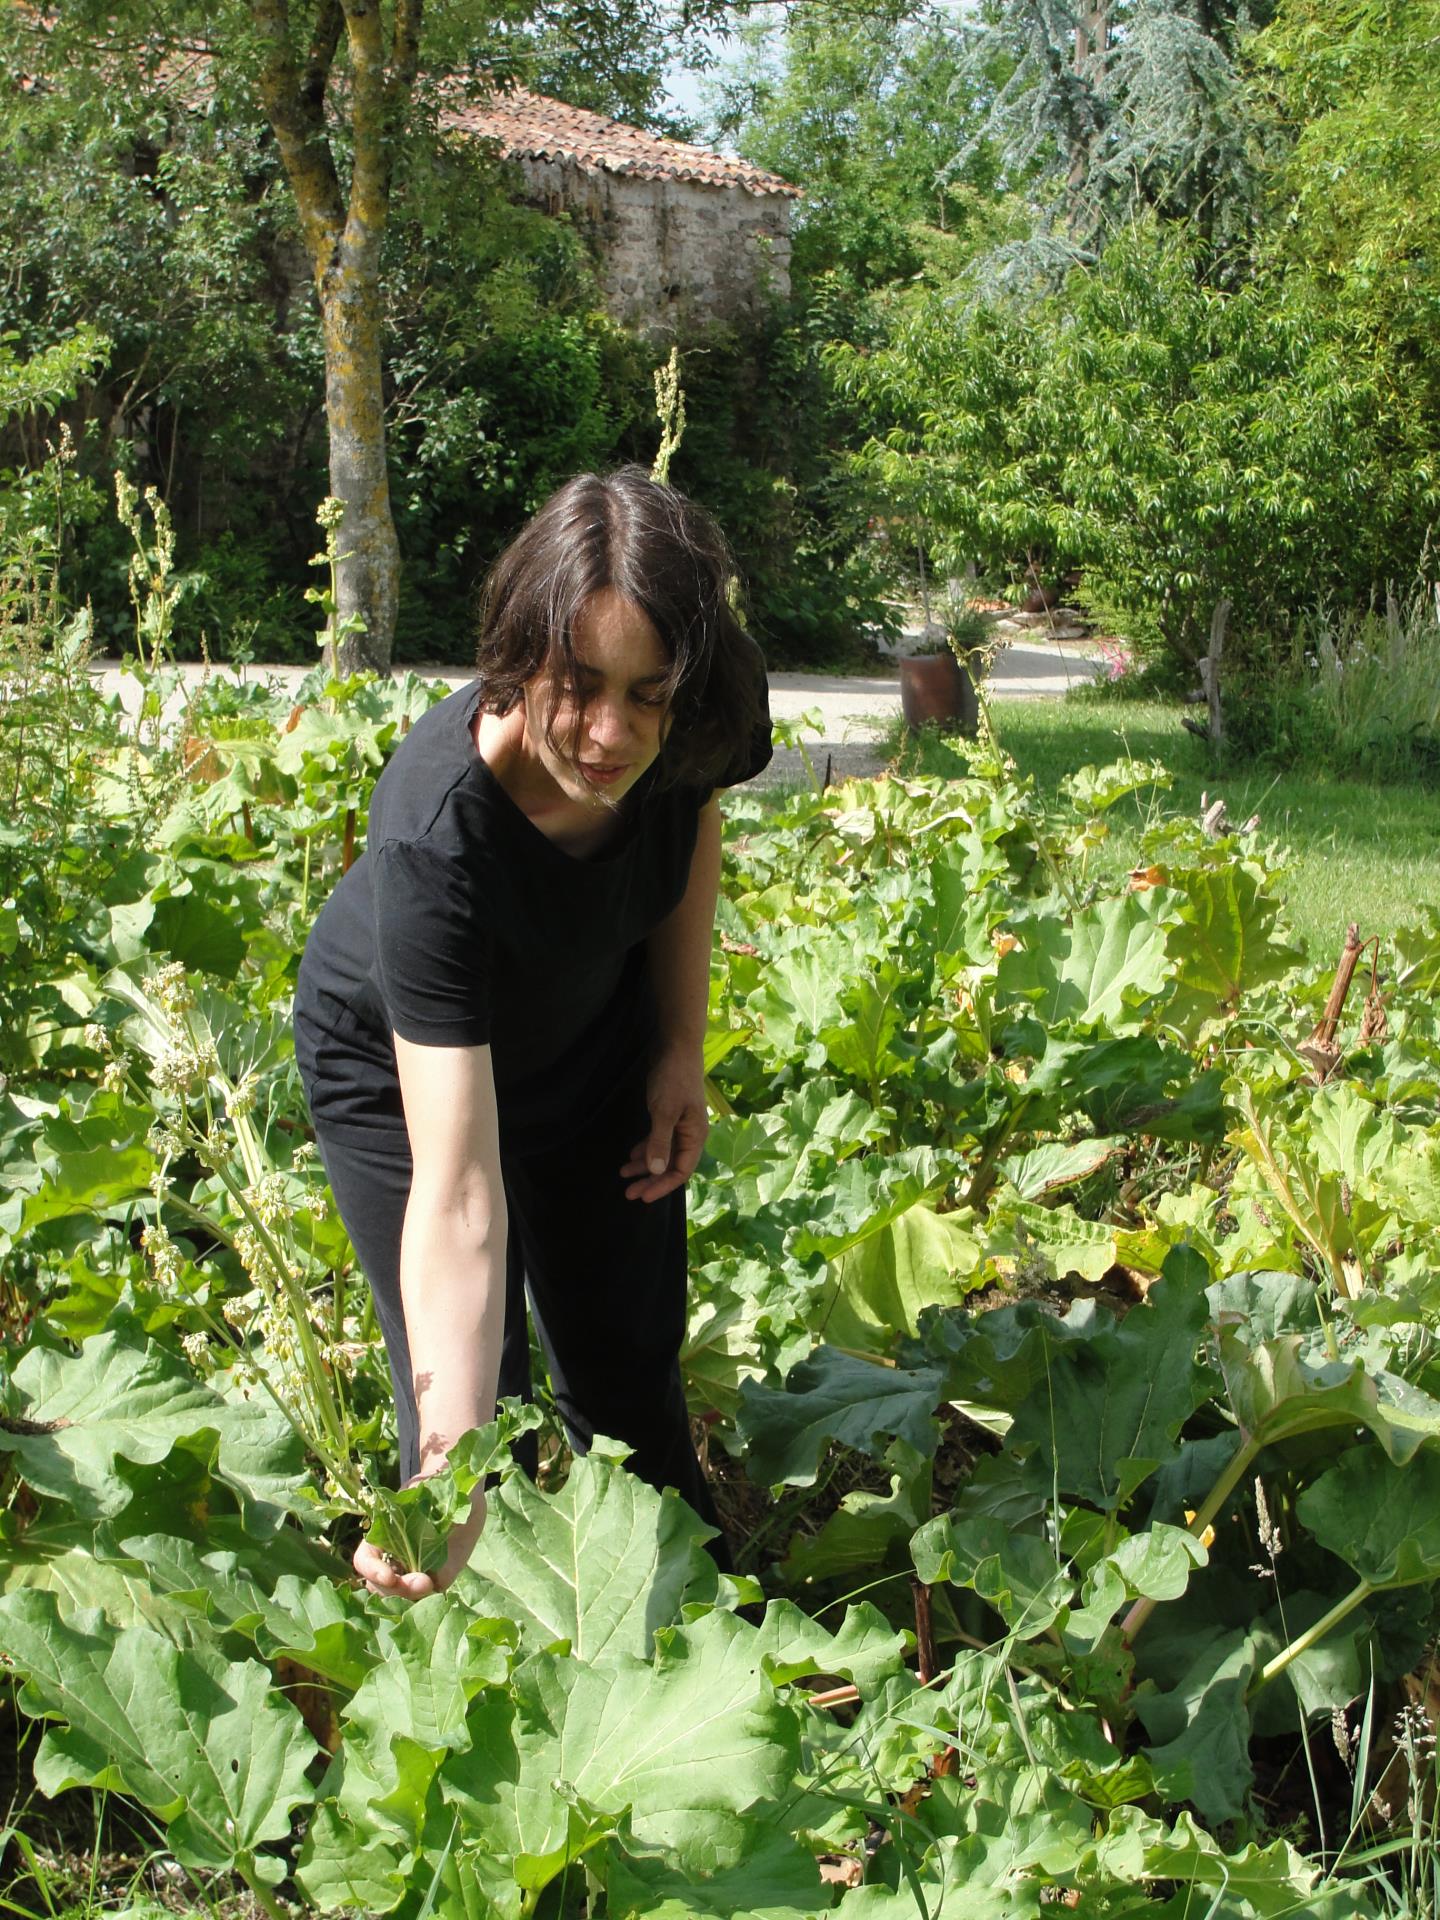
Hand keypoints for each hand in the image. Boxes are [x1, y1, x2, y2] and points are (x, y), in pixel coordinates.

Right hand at [352, 1481, 487, 1598]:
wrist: (461, 1487)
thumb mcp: (433, 1488)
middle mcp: (394, 1555)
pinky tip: (437, 1583)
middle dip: (397, 1589)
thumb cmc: (440, 1481)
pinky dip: (429, 1594)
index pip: (365, 1560)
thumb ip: (429, 1509)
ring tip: (430, 1584)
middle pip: (380, 1586)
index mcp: (383, 1533)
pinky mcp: (437, 1575)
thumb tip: (442, 1525)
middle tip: (423, 1582)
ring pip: (401, 1594)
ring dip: (412, 1595)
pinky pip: (427, 1593)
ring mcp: (414, 1567)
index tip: (390, 1576)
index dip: (372, 1571)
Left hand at [621, 1045, 708, 1202]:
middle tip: (628, 1192)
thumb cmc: (673, 1079)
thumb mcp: (664, 1112)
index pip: (681, 1171)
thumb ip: (660, 1142)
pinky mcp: (669, 1115)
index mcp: (695, 1136)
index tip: (642, 1196)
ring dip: (645, 1165)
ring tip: (623, 1174)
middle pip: (671, 1166)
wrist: (676, 1047)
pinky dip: (646, 1149)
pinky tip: (632, 1155)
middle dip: (650, 1180)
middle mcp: (690, 1134)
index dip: (662, 1186)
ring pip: (663, 1154)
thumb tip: (656, 1171)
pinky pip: (659, 1140)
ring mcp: (680, 1125)